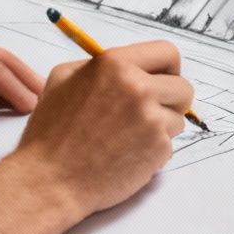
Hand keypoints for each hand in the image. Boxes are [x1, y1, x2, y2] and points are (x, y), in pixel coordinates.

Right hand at [9, 40, 192, 216]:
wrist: (50, 180)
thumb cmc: (50, 132)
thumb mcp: (62, 80)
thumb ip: (98, 66)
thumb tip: (127, 65)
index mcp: (114, 64)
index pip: (167, 53)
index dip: (167, 69)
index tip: (160, 81)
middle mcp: (137, 88)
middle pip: (183, 87)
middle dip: (170, 100)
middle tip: (149, 113)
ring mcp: (151, 119)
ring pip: (177, 118)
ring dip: (160, 128)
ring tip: (127, 137)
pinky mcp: (158, 149)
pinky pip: (169, 144)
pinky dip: (153, 150)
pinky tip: (125, 155)